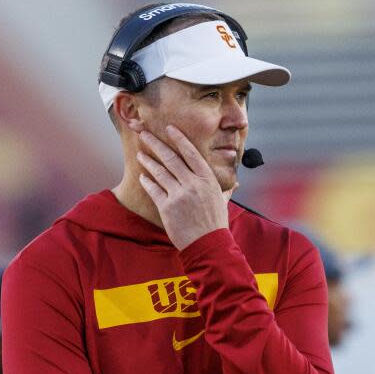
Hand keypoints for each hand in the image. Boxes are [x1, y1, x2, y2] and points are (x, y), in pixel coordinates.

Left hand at [137, 125, 228, 249]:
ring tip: (140, 154)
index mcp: (207, 179)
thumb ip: (225, 190)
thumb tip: (233, 185)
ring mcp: (179, 195)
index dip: (179, 139)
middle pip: (171, 158)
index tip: (169, 128)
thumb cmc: (216, 224)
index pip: (191, 153)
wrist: (208, 244)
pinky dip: (147, 182)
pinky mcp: (167, 207)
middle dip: (156, 144)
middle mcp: (193, 184)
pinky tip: (143, 177)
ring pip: (160, 172)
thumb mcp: (223, 202)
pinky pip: (154, 190)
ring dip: (148, 161)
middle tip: (144, 134)